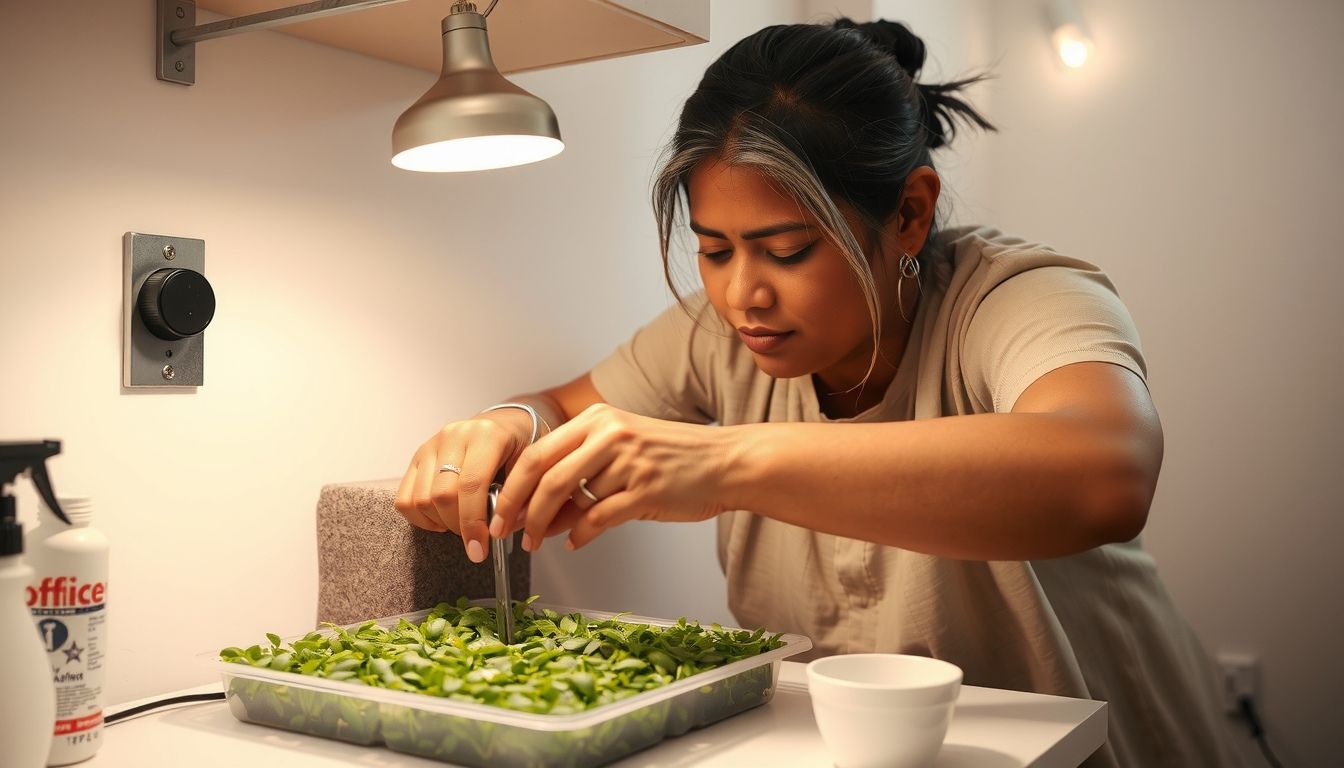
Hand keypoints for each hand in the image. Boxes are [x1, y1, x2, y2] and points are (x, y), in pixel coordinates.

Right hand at [393, 410, 532, 562]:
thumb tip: (500, 530)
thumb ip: (518, 497)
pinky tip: (441, 519)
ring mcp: (432, 445)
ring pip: (421, 498)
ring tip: (460, 525)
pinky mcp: (417, 457)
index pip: (471, 484)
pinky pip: (404, 498)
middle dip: (457, 526)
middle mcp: (454, 435)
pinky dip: (420, 518)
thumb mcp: (529, 467)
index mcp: (487, 435)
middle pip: (442, 495)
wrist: (507, 423)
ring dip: (440, 523)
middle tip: (474, 538)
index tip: (478, 550)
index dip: (473, 522)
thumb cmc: (520, 448)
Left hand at [490, 404, 734, 551]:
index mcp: (598, 419)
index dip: (511, 486)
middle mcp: (610, 435)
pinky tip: (576, 542)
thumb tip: (537, 511)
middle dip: (519, 509)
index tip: (499, 510)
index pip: (538, 452)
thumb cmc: (674, 458)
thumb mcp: (622, 449)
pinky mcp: (646, 491)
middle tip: (509, 532)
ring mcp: (629, 463)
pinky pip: (599, 518)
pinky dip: (581, 535)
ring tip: (538, 542)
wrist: (726, 462)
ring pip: (569, 499)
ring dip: (547, 527)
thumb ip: (580, 472)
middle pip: (545, 476)